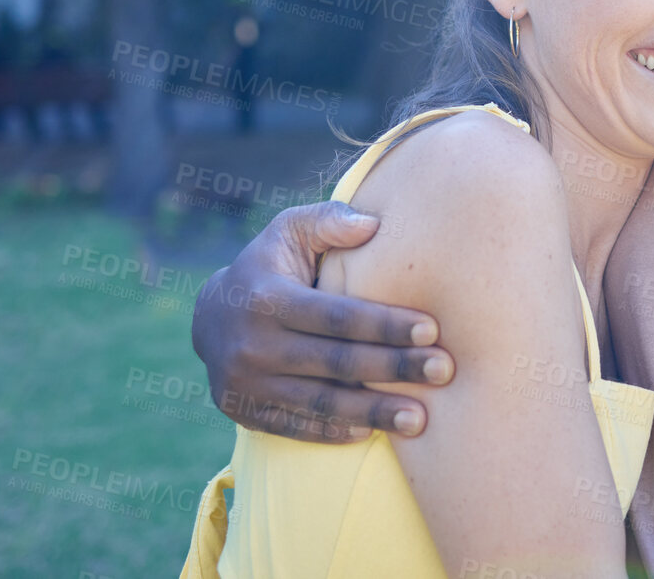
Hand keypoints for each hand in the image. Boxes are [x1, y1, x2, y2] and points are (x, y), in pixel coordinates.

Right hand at [191, 201, 453, 441]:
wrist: (209, 316)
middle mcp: (252, 344)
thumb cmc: (270, 265)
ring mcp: (245, 383)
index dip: (386, 324)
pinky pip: (297, 427)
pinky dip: (335, 431)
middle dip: (394, 368)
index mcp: (266, 298)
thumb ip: (329, 222)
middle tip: (444, 371)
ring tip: (420, 419)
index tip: (432, 330)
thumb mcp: (289, 231)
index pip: (337, 316)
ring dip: (374, 412)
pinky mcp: (244, 412)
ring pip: (321, 403)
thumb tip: (373, 225)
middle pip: (336, 362)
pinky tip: (375, 430)